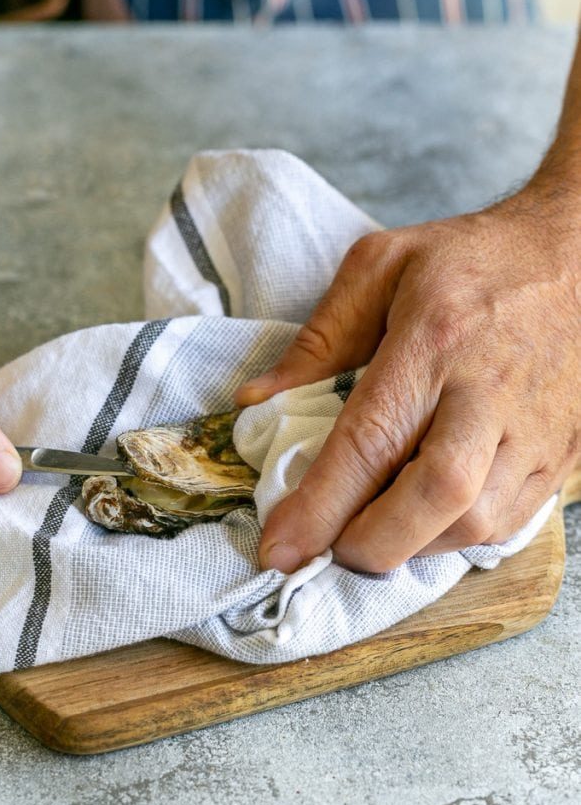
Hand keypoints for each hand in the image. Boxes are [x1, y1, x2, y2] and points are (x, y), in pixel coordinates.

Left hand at [234, 189, 580, 572]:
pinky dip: (457, 536)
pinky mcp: (563, 453)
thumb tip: (256, 400)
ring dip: (415, 543)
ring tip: (376, 524)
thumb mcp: (380, 267)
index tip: (278, 550)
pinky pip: (510, 522)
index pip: (372, 440)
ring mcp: (537, 428)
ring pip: (478, 522)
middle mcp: (490, 391)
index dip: (321, 505)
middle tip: (330, 550)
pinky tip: (425, 517)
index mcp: (434, 340)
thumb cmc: (472, 261)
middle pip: (437, 496)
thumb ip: (317, 339)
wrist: (580, 253)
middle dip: (374, 543)